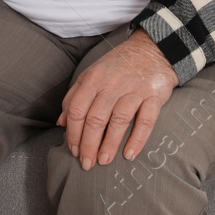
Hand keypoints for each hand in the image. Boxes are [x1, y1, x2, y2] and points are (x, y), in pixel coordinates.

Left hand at [57, 28, 177, 169]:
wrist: (151, 50)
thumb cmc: (117, 67)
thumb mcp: (91, 75)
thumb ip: (74, 97)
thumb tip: (61, 123)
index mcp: (93, 79)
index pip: (77, 110)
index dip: (73, 133)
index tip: (73, 150)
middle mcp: (111, 84)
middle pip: (95, 118)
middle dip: (88, 144)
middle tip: (86, 164)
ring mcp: (134, 90)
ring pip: (118, 121)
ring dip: (109, 145)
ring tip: (103, 161)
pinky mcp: (153, 96)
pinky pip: (145, 121)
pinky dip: (137, 139)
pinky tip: (129, 154)